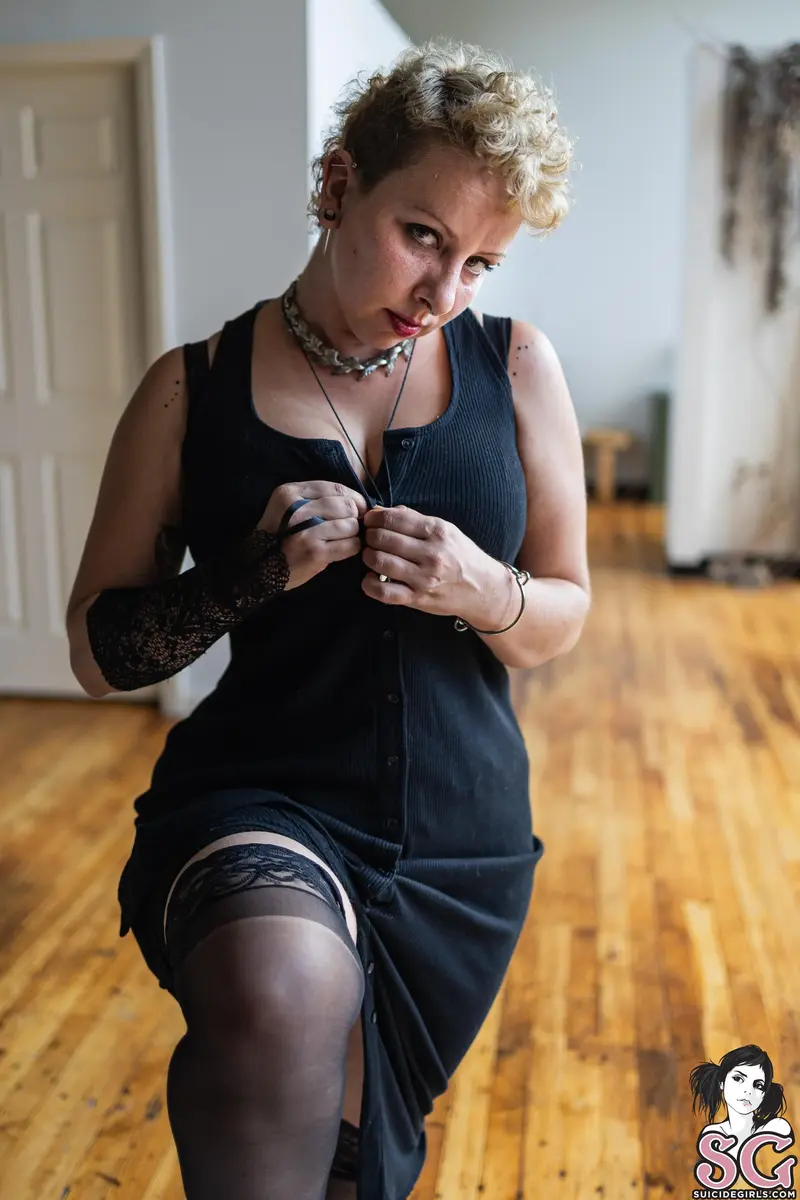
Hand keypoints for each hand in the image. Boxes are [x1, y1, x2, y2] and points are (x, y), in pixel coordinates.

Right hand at [258, 480, 367, 590]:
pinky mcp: (315, 552)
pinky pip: (350, 545)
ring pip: (350, 525)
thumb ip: (316, 500)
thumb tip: (358, 501)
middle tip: (350, 527)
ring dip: (352, 534)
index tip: (359, 507)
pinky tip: (341, 550)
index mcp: (289, 493)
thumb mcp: (288, 508)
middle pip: (345, 505)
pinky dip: (352, 548)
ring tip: (342, 540)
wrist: (258, 568)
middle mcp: (296, 509)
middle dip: (354, 516)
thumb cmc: (279, 537)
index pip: (335, 488)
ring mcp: (306, 531)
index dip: (353, 497)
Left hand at [361, 504, 509, 620]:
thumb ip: (413, 519)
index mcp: (437, 532)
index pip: (394, 519)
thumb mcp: (445, 529)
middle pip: (383, 539)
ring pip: (380, 562)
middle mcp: (431, 554)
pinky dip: (369, 585)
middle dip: (369, 535)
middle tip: (368, 538)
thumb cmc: (461, 556)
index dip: (374, 518)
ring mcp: (424, 578)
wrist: (482, 588)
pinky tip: (370, 579)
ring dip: (368, 556)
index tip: (370, 520)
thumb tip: (380, 511)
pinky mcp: (418, 598)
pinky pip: (384, 593)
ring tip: (370, 555)